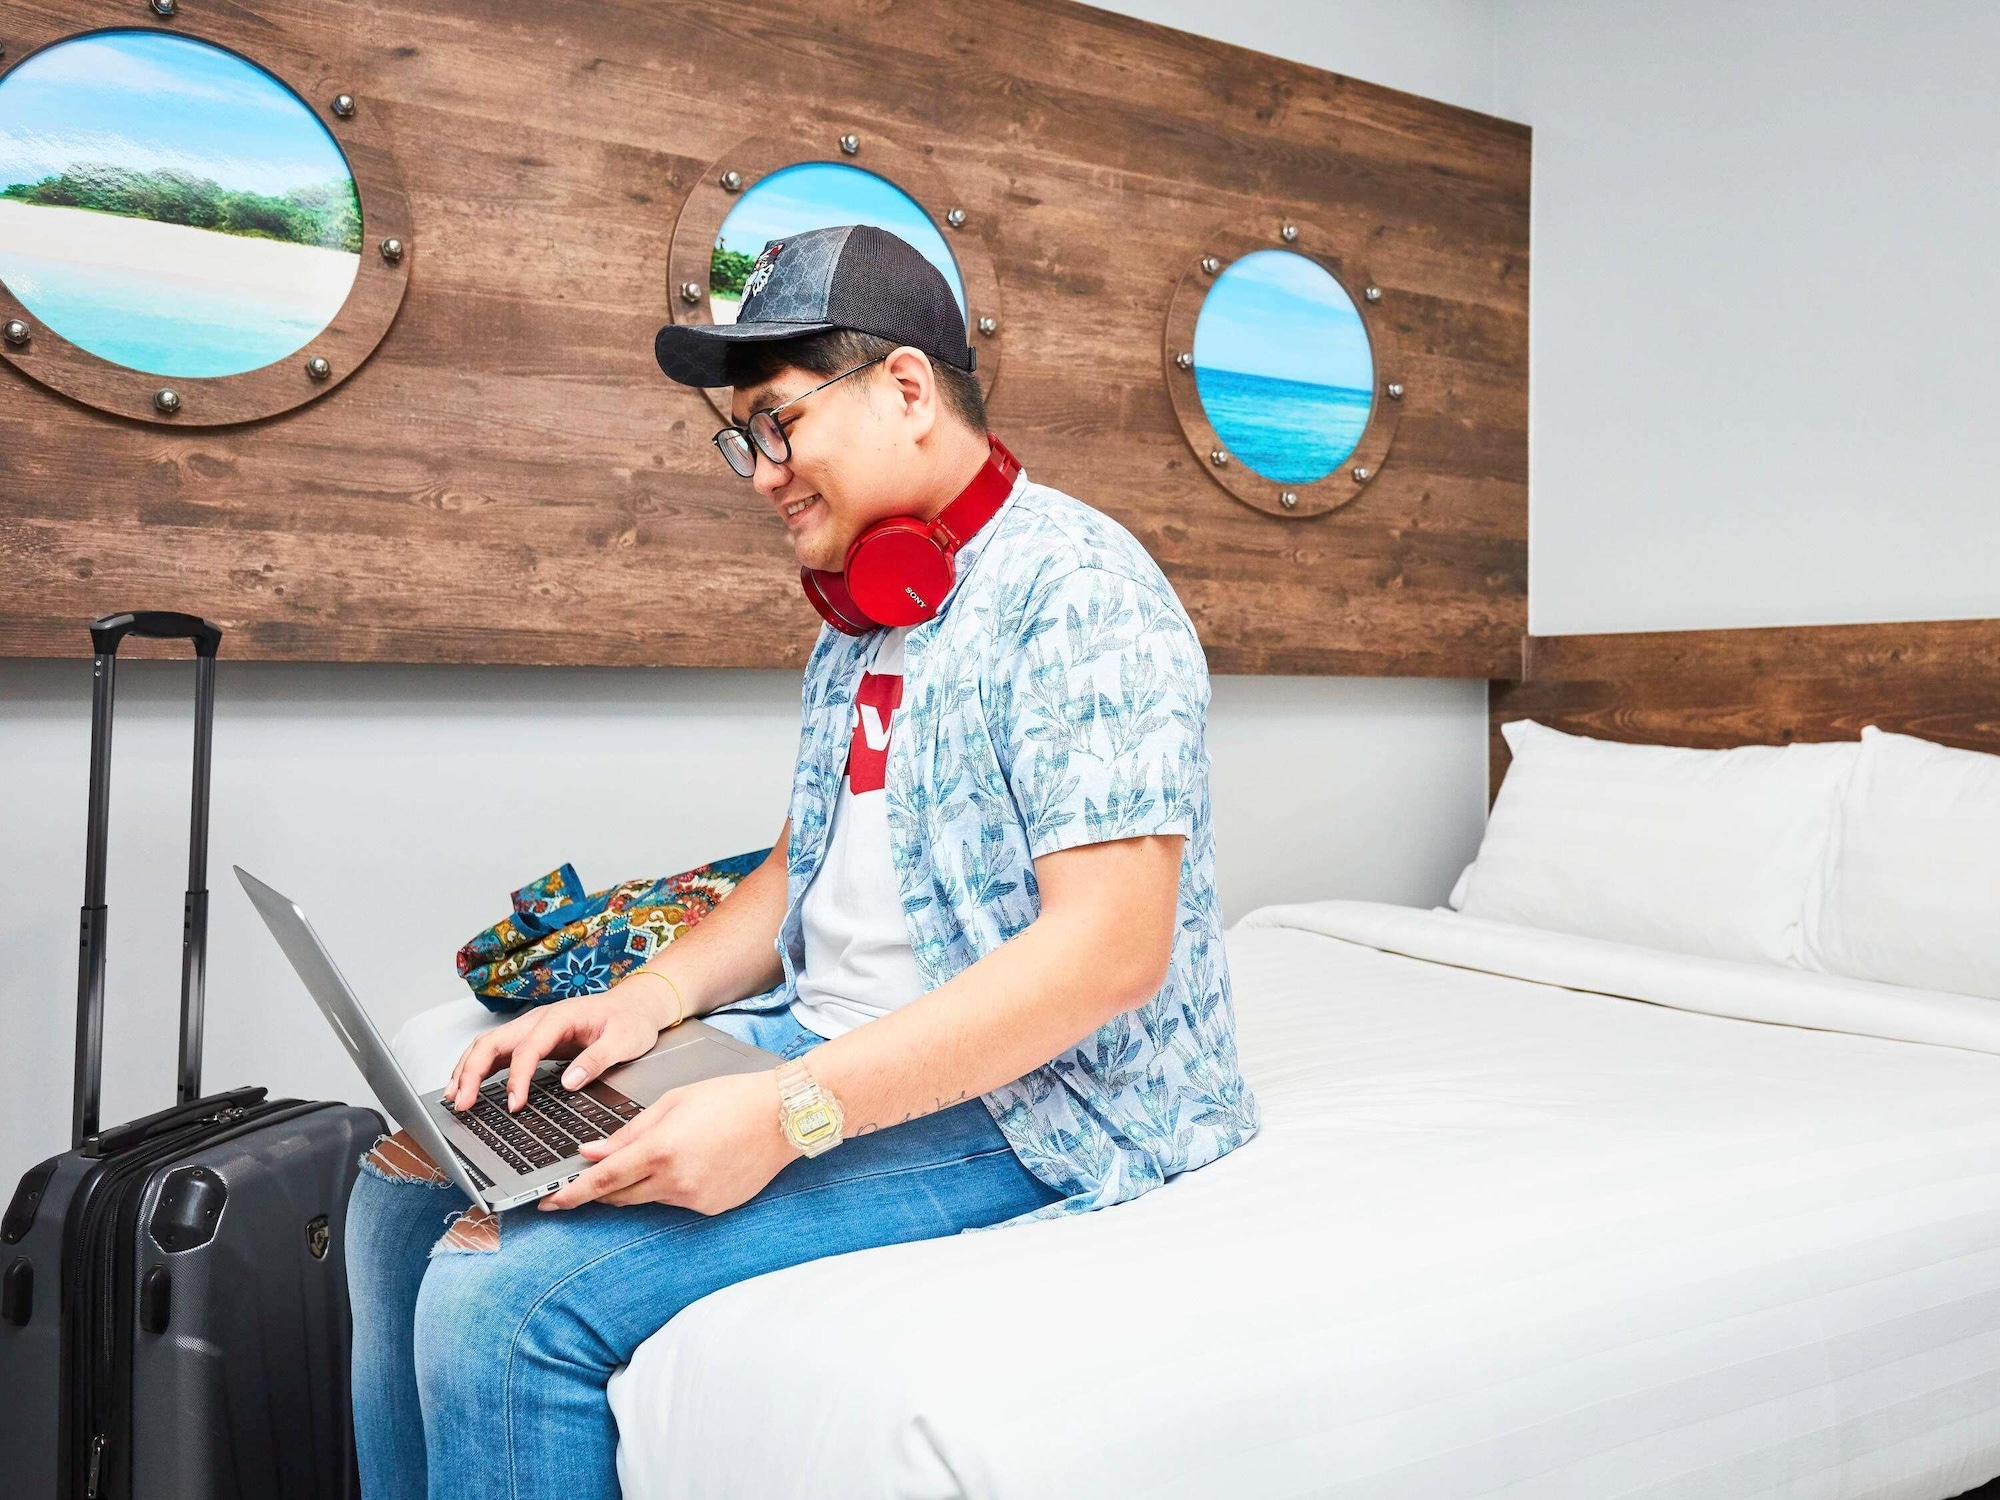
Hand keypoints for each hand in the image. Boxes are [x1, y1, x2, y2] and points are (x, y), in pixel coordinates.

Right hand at [446, 972, 680, 1112]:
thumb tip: (569, 1082)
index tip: (514, 1105)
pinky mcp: (533, 1039)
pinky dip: (478, 1067)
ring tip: (454, 1097)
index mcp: (559, 1018)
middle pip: (493, 1042)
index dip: (517, 1079)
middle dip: (472, 1072)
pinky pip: (498, 1051)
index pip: (527, 1049)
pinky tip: (468, 1085)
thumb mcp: (624, 1040)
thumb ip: (596, 1060)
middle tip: (462, 1104)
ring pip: (488, 1045)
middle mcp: (539, 1020)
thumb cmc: (631, 1020)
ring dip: (467, 1069)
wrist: (636, 1004)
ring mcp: (533, 1028)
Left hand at [541, 1069, 796, 1214]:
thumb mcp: (673, 1103)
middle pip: (620, 1196)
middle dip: (599, 1190)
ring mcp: (695, 1199)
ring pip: (649, 1198)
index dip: (571, 1194)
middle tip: (581, 1183)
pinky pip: (676, 1201)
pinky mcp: (711, 1207)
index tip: (549, 1202)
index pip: (603, 1179)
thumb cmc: (731, 1098)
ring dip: (640, 1183)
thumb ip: (628, 1132)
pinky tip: (693, 1161)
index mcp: (661, 1149)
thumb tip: (590, 1153)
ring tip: (663, 1152)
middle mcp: (676, 1181)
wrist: (783, 1116)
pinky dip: (671, 1186)